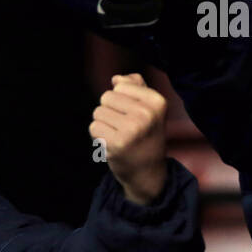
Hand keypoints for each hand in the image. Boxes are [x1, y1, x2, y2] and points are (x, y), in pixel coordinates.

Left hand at [90, 73, 168, 204]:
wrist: (147, 172)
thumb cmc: (146, 135)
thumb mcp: (150, 109)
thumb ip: (136, 87)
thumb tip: (116, 79)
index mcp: (157, 102)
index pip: (121, 85)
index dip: (122, 99)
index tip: (134, 115)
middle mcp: (146, 114)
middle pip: (107, 97)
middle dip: (110, 111)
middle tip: (124, 127)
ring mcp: (132, 129)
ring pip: (98, 112)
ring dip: (104, 124)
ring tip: (118, 135)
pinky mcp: (117, 143)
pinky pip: (94, 127)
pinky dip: (99, 136)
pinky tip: (112, 144)